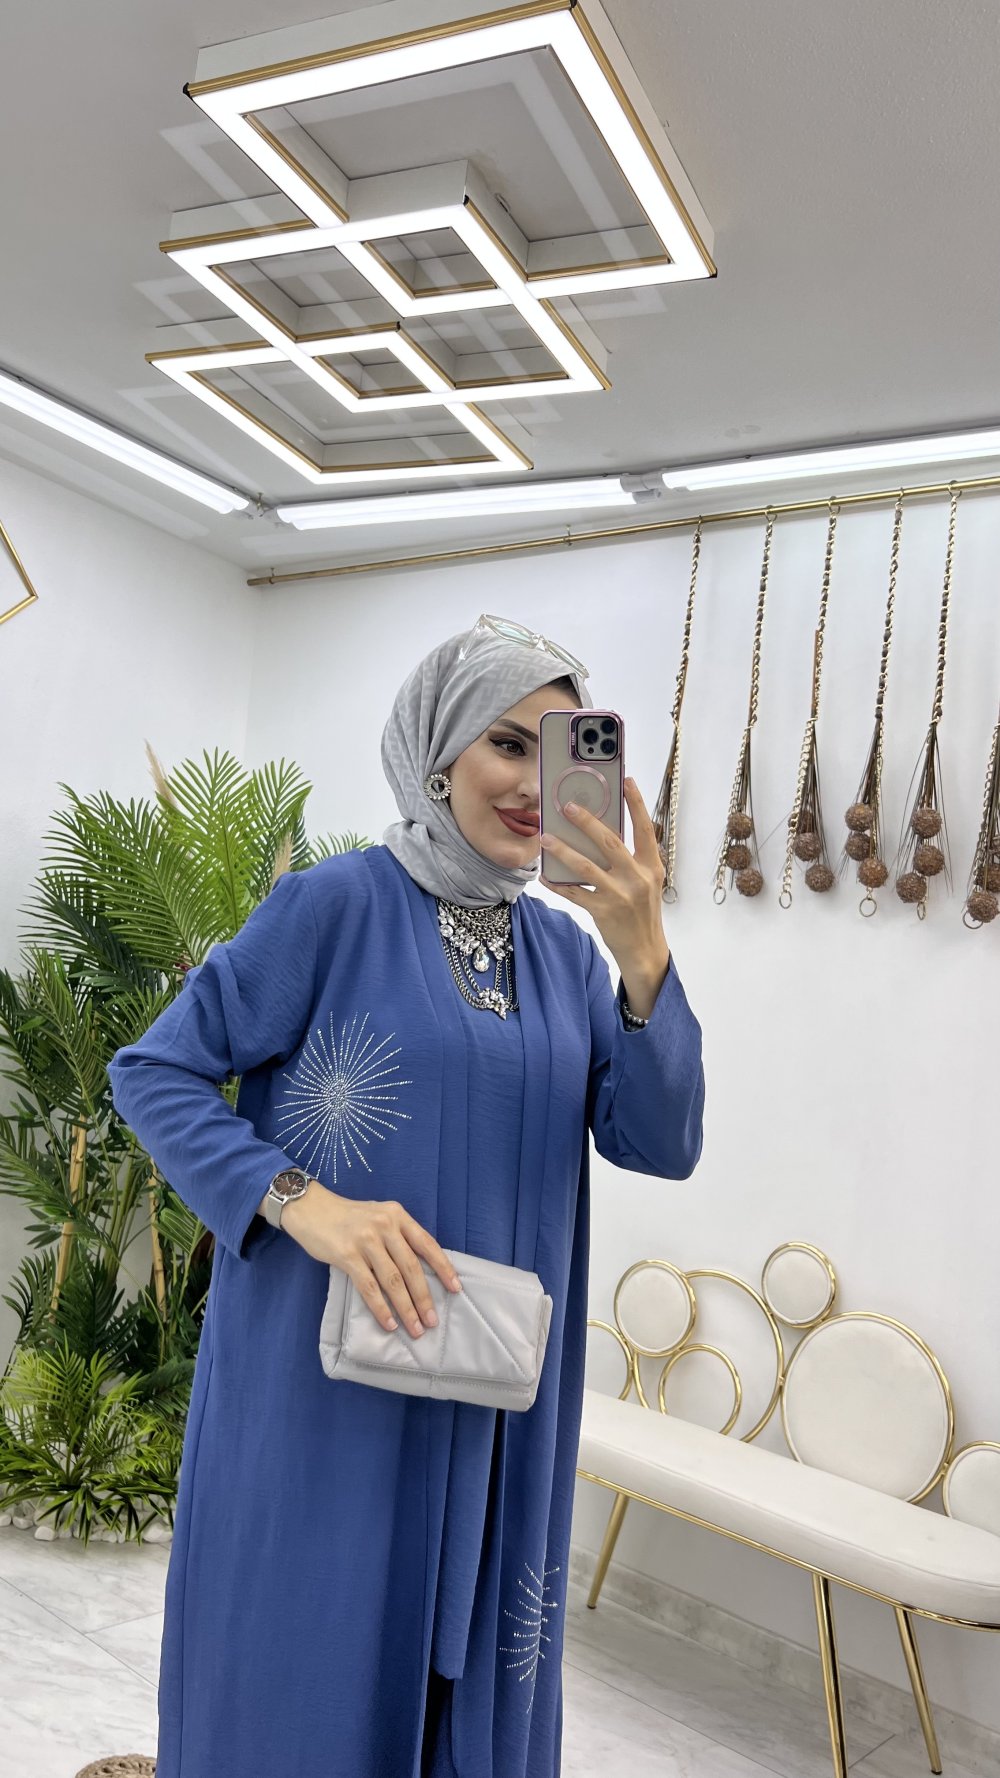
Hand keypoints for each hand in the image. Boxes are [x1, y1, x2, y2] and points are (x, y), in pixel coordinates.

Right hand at [282, 1182, 462, 1337]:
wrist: (311, 1208)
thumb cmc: (348, 1217)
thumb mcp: (379, 1216)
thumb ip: (398, 1235)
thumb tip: (419, 1269)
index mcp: (397, 1215)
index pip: (427, 1244)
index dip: (443, 1268)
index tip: (455, 1288)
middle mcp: (385, 1226)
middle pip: (411, 1268)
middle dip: (424, 1298)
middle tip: (432, 1321)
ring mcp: (366, 1241)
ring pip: (393, 1281)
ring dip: (406, 1308)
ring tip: (415, 1328)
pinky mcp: (347, 1256)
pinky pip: (369, 1287)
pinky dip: (381, 1308)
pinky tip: (389, 1323)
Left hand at [539, 777, 667, 975]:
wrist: (644, 949)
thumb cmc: (642, 911)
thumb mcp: (646, 882)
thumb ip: (631, 859)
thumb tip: (601, 832)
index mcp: (651, 867)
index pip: (645, 829)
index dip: (636, 804)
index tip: (627, 781)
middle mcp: (637, 878)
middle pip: (609, 841)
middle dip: (587, 821)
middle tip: (568, 806)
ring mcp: (619, 895)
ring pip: (585, 866)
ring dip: (562, 850)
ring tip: (545, 837)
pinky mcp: (602, 911)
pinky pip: (573, 892)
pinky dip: (556, 883)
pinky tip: (544, 874)